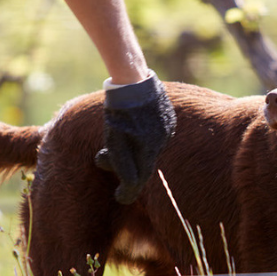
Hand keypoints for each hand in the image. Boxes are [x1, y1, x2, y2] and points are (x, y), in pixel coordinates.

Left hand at [95, 73, 175, 203]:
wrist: (131, 79)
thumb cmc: (118, 111)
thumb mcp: (114, 139)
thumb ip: (119, 163)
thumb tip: (128, 185)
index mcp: (149, 149)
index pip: (139, 179)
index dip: (128, 191)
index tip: (120, 196)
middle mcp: (163, 141)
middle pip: (144, 162)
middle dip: (128, 165)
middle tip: (107, 156)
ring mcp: (168, 127)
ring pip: (150, 147)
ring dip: (135, 147)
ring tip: (119, 133)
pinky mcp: (169, 116)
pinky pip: (156, 133)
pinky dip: (143, 135)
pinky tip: (133, 123)